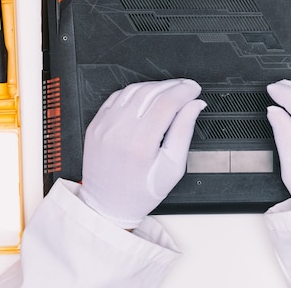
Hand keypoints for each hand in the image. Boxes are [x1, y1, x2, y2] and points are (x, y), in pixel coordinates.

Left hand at [80, 79, 205, 228]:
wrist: (108, 205)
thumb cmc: (141, 192)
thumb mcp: (172, 167)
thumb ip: (184, 131)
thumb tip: (194, 106)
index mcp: (141, 144)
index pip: (167, 103)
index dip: (184, 91)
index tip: (194, 90)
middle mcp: (119, 131)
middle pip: (151, 92)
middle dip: (173, 86)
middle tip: (186, 88)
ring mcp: (104, 126)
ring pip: (133, 90)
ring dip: (155, 86)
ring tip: (169, 92)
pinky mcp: (96, 125)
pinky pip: (117, 97)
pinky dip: (135, 92)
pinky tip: (146, 97)